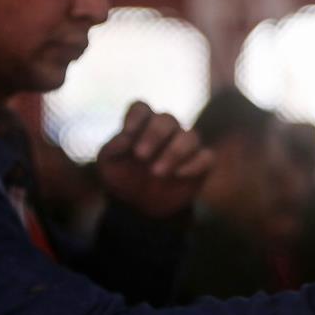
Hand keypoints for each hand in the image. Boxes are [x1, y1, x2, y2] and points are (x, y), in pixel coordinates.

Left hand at [97, 101, 212, 217]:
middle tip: (140, 156)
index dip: (136, 117)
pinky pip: (207, 157)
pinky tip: (179, 175)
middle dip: (155, 134)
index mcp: (141, 125)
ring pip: (191, 136)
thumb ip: (113, 148)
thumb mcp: (107, 165)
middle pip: (167, 119)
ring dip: (175, 152)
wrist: (138, 207)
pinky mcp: (200, 163)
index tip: (128, 134)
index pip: (141, 108)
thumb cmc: (121, 179)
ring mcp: (185, 145)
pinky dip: (195, 164)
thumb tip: (124, 137)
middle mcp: (165, 131)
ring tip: (157, 172)